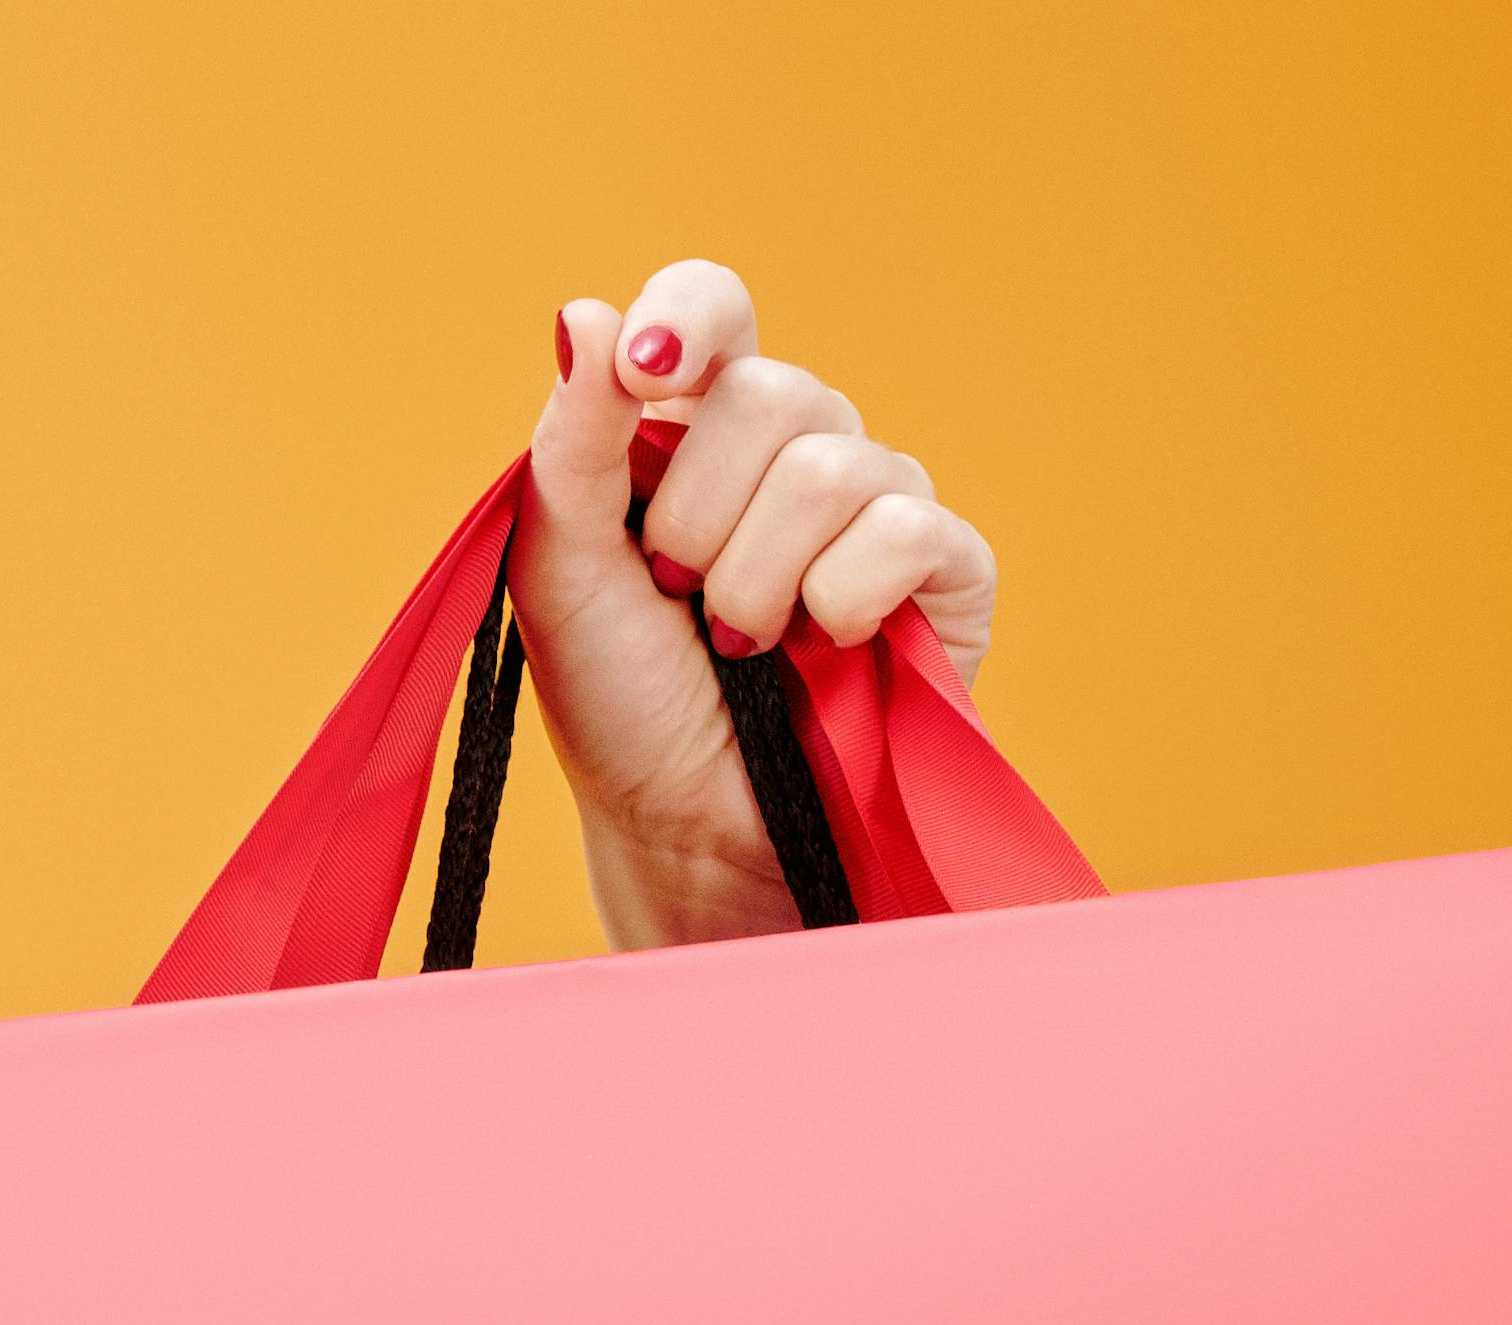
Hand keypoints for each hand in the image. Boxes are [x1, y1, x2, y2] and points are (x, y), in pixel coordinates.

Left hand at [514, 261, 999, 950]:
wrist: (688, 829)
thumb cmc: (623, 706)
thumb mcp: (564, 575)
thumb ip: (572, 446)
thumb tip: (582, 313)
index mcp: (695, 432)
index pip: (715, 307)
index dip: (690, 319)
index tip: (646, 376)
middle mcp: (795, 449)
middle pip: (772, 391)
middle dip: (698, 515)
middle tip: (678, 592)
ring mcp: (878, 504)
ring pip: (833, 467)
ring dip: (756, 580)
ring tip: (739, 645)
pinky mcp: (947, 570)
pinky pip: (905, 531)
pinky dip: (839, 601)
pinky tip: (819, 649)